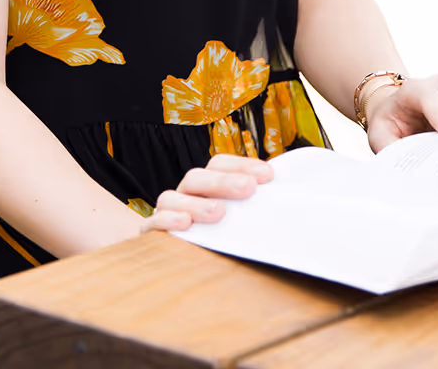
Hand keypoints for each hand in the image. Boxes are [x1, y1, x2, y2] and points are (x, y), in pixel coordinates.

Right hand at [139, 153, 274, 233]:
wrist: (176, 273)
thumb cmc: (217, 245)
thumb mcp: (237, 227)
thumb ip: (253, 214)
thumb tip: (287, 209)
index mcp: (205, 187)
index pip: (219, 165)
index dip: (242, 165)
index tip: (268, 175)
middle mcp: (183, 196)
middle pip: (197, 178)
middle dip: (223, 182)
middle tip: (248, 189)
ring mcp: (165, 214)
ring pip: (172, 197)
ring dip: (197, 203)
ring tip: (219, 212)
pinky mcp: (150, 236)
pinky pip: (154, 222)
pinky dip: (167, 220)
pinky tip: (185, 224)